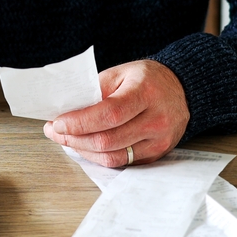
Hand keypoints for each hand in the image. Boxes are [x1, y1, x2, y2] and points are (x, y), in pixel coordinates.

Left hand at [43, 60, 189, 166]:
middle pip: (108, 140)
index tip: (58, 122)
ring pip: (113, 156)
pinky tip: (87, 146)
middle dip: (74, 138)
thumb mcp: (121, 73)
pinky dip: (99, 156)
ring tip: (67, 139)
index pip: (109, 114)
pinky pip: (123, 162)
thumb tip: (67, 111)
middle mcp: (156, 119)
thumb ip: (96, 92)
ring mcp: (159, 140)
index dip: (80, 122)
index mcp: (145, 92)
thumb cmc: (147, 79)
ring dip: (84, 150)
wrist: (181, 89)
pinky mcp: (157, 154)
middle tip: (56, 131)